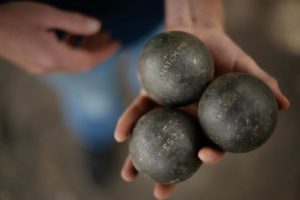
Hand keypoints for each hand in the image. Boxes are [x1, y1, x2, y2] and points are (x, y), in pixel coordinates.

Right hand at [0, 2, 119, 74]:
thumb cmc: (13, 18)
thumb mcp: (46, 14)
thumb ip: (74, 22)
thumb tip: (97, 27)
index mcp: (54, 57)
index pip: (89, 60)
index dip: (105, 52)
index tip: (117, 44)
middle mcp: (50, 67)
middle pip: (82, 63)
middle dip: (97, 50)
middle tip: (108, 37)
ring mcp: (42, 67)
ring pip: (72, 62)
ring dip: (85, 48)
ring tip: (95, 34)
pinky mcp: (36, 64)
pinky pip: (61, 60)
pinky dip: (71, 49)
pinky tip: (73, 36)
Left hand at [115, 0, 289, 197]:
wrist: (195, 34)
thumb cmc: (222, 52)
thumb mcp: (244, 66)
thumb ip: (260, 84)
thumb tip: (283, 104)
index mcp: (208, 119)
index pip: (209, 143)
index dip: (208, 154)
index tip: (205, 157)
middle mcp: (185, 120)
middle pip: (176, 151)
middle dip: (169, 173)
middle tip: (160, 192)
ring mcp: (165, 110)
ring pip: (152, 138)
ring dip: (138, 158)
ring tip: (129, 175)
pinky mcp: (149, 96)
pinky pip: (137, 112)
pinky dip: (129, 122)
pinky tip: (121, 135)